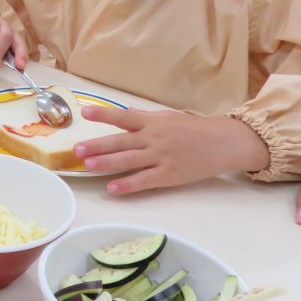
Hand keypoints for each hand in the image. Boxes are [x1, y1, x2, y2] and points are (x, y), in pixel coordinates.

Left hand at [74, 109, 269, 193]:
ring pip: (128, 161)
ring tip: (87, 166)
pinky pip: (144, 181)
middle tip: (77, 150)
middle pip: (120, 142)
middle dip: (97, 146)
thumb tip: (124, 111)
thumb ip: (144, 117)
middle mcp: (153, 138)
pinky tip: (112, 188)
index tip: (85, 113)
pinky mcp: (169, 175)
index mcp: (152, 122)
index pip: (123, 117)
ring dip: (106, 164)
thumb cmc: (194, 129)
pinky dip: (127, 184)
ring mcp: (160, 157)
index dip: (104, 115)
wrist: (223, 143)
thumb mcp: (168, 117)